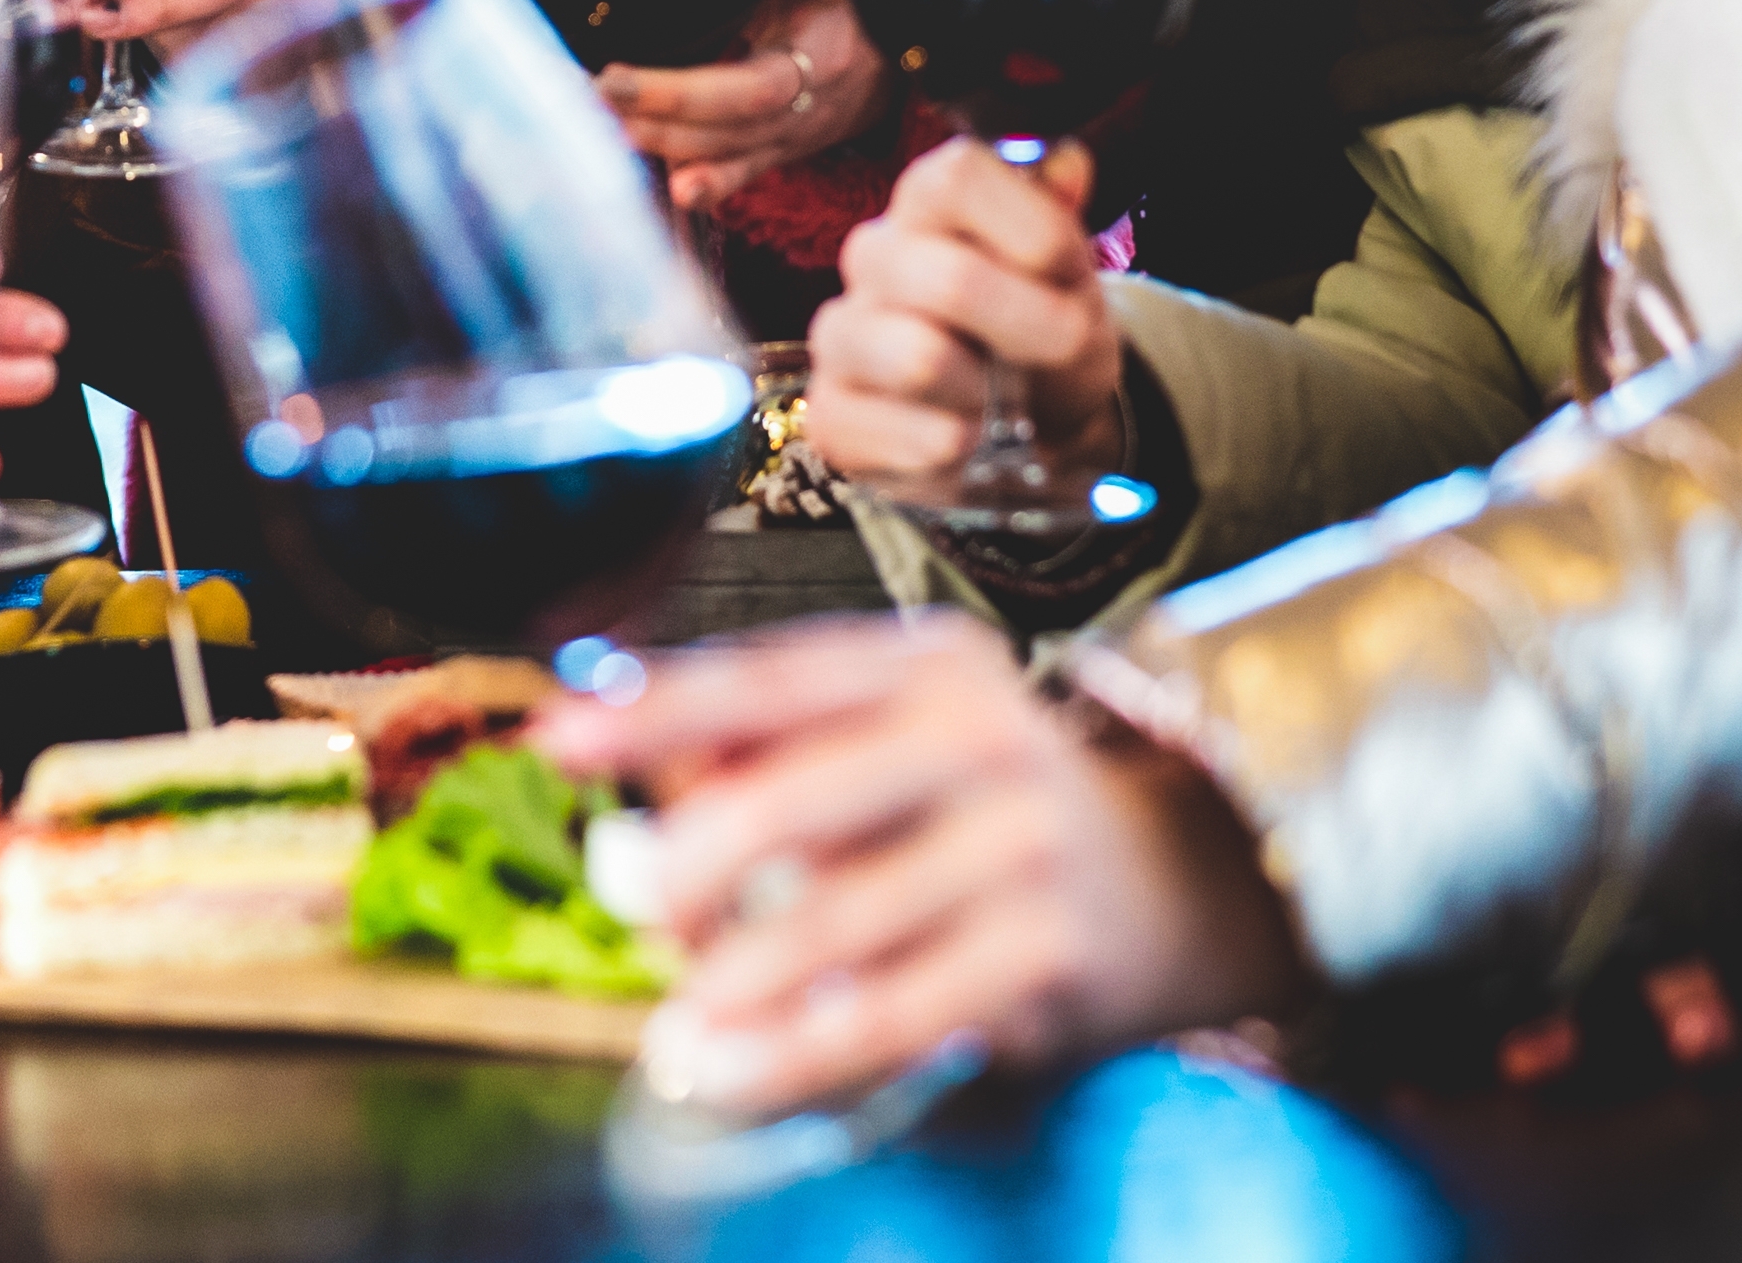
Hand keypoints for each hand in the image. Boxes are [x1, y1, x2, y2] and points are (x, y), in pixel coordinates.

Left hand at [533, 614, 1307, 1116]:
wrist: (1183, 879)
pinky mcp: (1046, 953)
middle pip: (795, 796)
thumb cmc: (988, 804)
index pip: (770, 677)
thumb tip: (620, 777)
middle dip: (691, 863)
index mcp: (925, 663)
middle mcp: (980, 737)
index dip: (655, 708)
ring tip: (671, 1033)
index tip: (557, 738)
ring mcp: (1021, 845)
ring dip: (731, 986)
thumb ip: (767, 745)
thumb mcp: (899, 735)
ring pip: (835, 923)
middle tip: (637, 903)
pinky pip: (892, 1017)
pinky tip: (729, 1078)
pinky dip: (795, 1056)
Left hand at [599, 0, 888, 210]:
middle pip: (725, 125)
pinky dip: (712, 186)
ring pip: (727, 151)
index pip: (744, 89)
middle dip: (657, 115)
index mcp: (817, 63)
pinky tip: (676, 194)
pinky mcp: (783, 147)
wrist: (913, 49)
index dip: (681, 93)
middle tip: (594, 93)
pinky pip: (746, 173)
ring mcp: (793, 135)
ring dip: (665, 145)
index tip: (617, 78)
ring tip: (604, 127)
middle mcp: (805, 109)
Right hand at [806, 137, 1128, 494]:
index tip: (1063, 271)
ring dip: (990, 395)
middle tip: (1061, 349)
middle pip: (948, 280)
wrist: (1034, 420)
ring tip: (998, 398)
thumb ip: (1061, 217)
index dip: (1027, 228)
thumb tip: (1067, 164)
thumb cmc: (1049, 329)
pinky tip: (966, 437)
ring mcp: (840, 334)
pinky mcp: (830, 415)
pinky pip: (909, 438)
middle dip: (1033, 329)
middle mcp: (872, 255)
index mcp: (928, 200)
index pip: (956, 178)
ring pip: (920, 360)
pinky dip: (963, 450)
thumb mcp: (1074, 274)